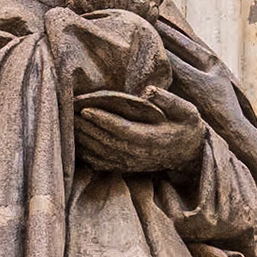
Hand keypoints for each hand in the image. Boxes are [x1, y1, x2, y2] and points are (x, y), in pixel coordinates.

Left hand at [74, 86, 205, 174]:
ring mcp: (131, 162)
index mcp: (153, 138)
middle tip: (68, 112)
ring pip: (101, 153)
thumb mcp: (187, 111)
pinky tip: (75, 142)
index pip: (123, 130)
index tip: (86, 110)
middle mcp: (139, 153)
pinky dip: (86, 154)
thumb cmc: (186, 127)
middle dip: (86, 128)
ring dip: (83, 139)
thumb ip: (169, 101)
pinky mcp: (125, 166)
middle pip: (107, 142)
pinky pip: (101, 162)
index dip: (104, 121)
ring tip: (68, 123)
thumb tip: (149, 90)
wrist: (189, 154)